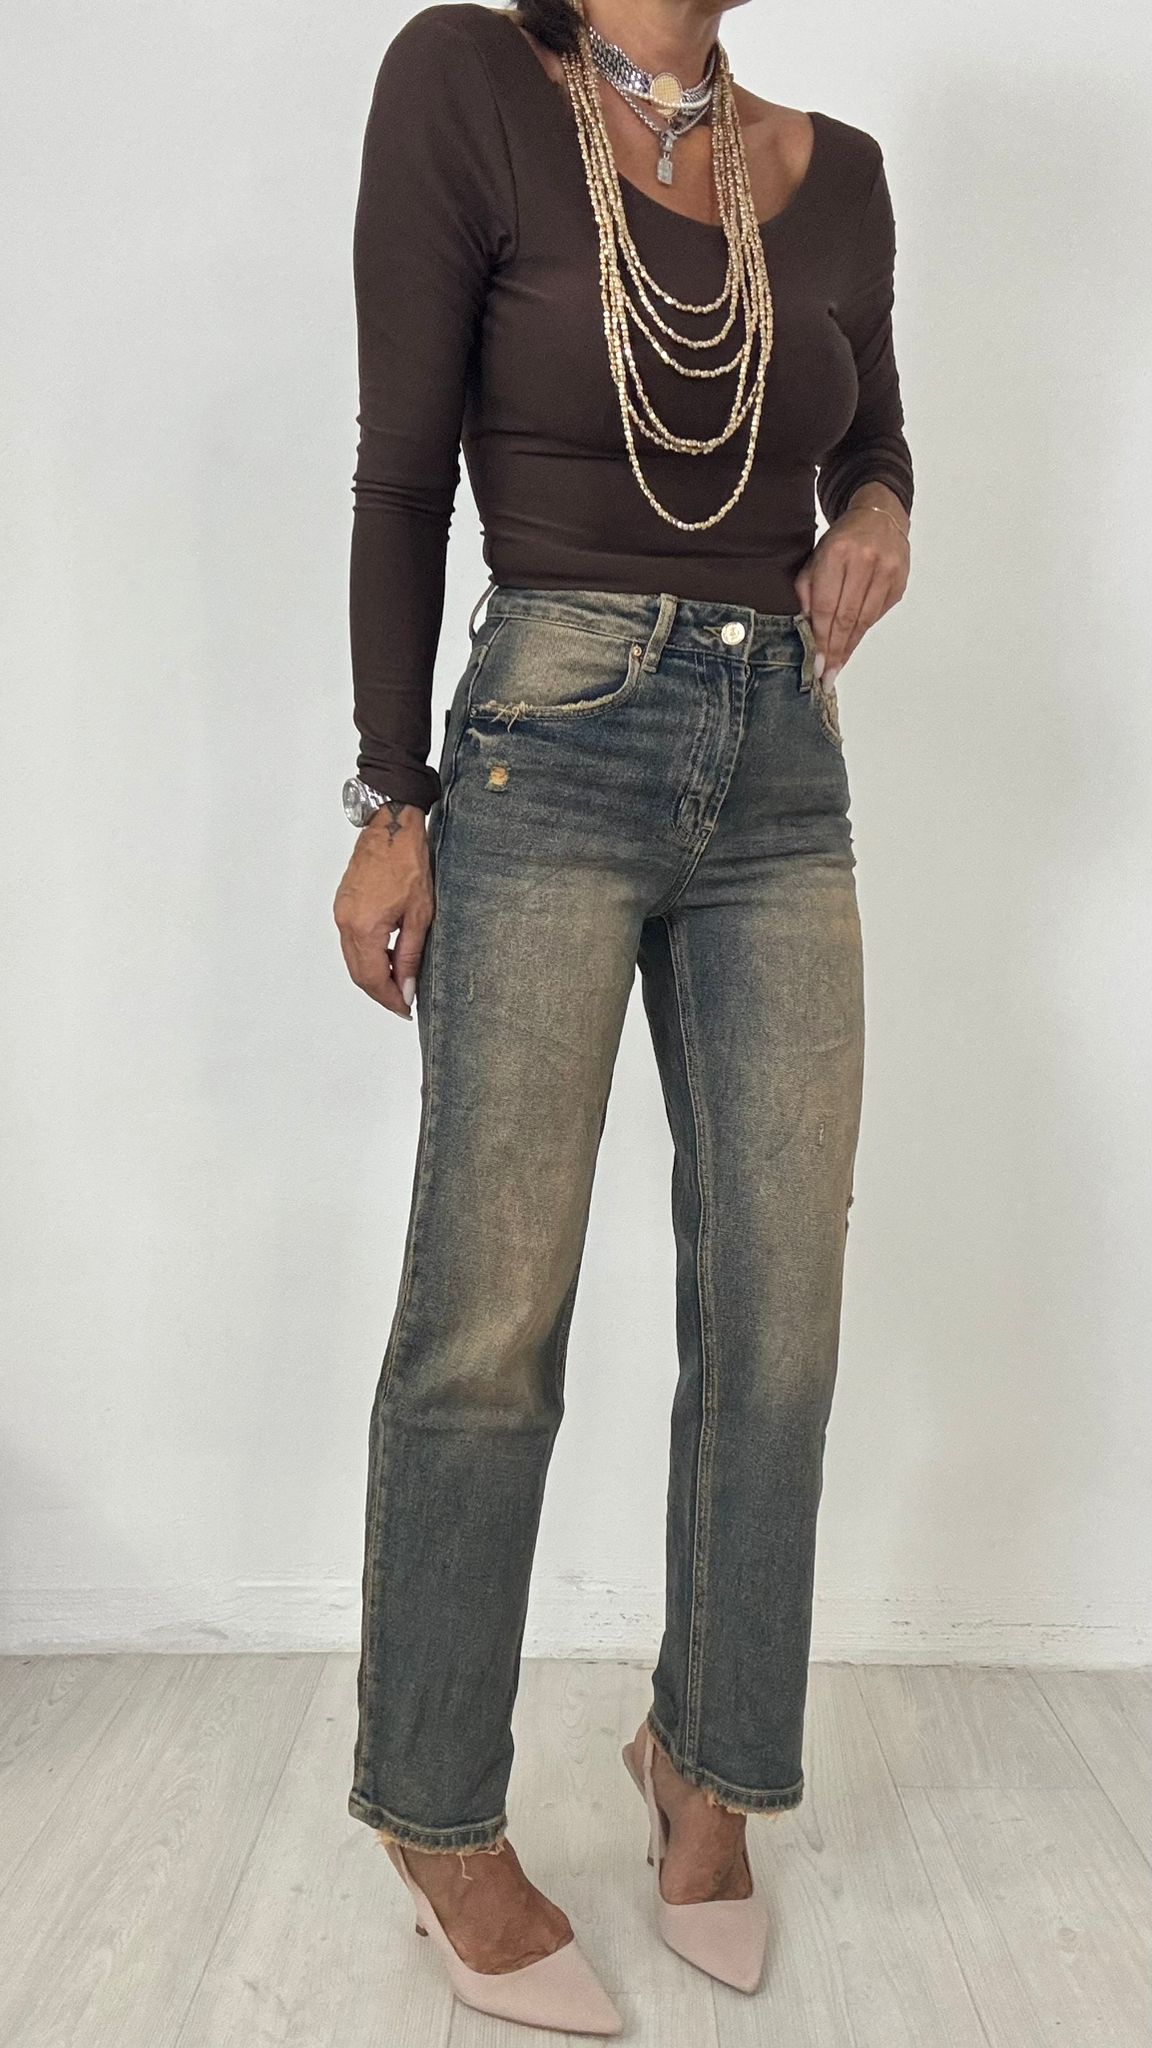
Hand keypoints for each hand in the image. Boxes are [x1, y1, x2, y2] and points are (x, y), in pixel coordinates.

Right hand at [332, 801, 433, 1017]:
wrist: (391, 828)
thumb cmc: (408, 864)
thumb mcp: (419, 915)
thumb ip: (410, 955)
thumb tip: (406, 987)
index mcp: (365, 928)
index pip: (373, 978)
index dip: (390, 998)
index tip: (406, 1009)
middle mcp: (346, 924)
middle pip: (359, 974)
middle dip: (380, 992)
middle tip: (403, 1002)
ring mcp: (341, 914)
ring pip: (353, 960)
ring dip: (374, 976)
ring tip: (399, 982)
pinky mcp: (343, 906)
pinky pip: (351, 943)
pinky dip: (367, 957)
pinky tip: (388, 957)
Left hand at [793, 487, 910, 686]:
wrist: (879, 517)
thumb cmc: (840, 541)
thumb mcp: (816, 557)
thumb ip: (807, 590)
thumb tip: (806, 629)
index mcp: (838, 552)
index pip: (827, 605)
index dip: (821, 638)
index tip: (816, 664)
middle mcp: (865, 561)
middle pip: (847, 617)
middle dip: (835, 650)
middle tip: (826, 676)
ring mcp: (887, 571)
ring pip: (865, 619)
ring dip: (850, 647)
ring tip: (837, 668)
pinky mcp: (900, 581)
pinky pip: (878, 614)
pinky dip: (863, 631)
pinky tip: (852, 645)